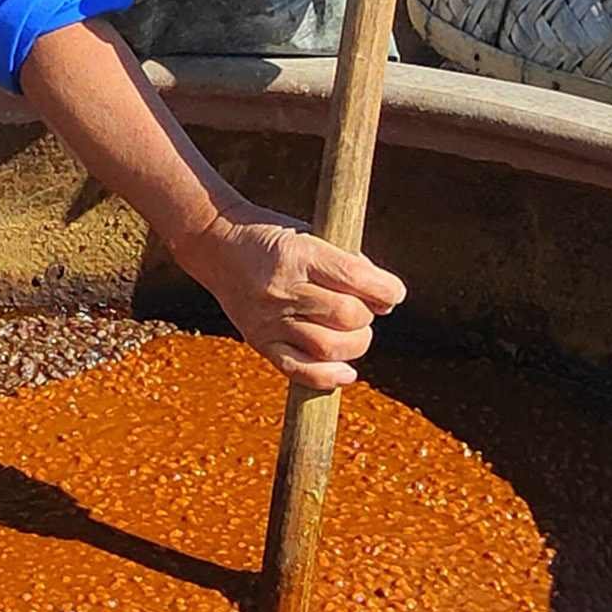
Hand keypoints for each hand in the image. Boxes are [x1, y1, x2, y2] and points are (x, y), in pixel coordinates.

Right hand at [168, 197, 407, 391]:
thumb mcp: (311, 234)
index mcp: (298, 253)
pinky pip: (298, 369)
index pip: (355, 278)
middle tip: (365, 309)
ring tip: (355, 333)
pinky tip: (346, 372)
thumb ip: (348, 263)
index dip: (386, 289)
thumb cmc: (275, 236)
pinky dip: (328, 377)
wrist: (217, 243)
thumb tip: (386, 299)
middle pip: (346, 315)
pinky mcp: (258, 340)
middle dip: (367, 316)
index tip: (394, 293)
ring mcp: (268, 318)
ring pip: (328, 347)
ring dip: (355, 345)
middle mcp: (282, 287)